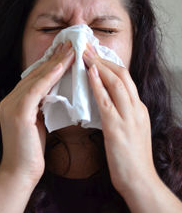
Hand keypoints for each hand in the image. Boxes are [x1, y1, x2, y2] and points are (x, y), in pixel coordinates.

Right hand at [0, 41, 74, 185]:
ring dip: (56, 62)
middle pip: (37, 73)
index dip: (52, 62)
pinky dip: (50, 76)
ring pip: (37, 77)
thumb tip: (55, 89)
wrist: (20, 173)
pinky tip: (62, 65)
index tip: (66, 50)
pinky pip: (36, 89)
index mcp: (15, 100)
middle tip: (71, 43)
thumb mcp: (37, 120)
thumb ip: (41, 103)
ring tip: (71, 49)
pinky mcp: (18, 113)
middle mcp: (11, 98)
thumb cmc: (31, 149)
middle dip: (55, 57)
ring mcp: (12, 105)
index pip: (36, 76)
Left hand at [83, 44, 156, 196]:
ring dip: (100, 66)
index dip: (110, 64)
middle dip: (105, 59)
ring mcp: (129, 117)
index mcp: (139, 108)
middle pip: (122, 75)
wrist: (140, 180)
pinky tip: (90, 73)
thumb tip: (106, 100)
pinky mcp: (118, 128)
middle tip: (89, 46)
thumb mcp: (131, 129)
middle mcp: (136, 108)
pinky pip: (107, 101)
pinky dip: (98, 85)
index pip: (126, 78)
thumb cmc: (132, 158)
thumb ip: (122, 113)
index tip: (97, 54)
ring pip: (117, 83)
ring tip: (86, 53)